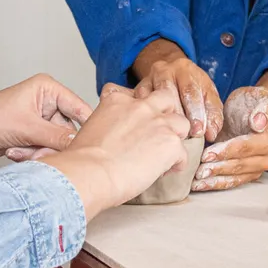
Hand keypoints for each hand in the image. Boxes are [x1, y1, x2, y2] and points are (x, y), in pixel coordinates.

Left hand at [0, 74, 85, 172]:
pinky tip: (14, 152)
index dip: (87, 128)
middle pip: (68, 131)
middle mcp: (45, 102)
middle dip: (52, 145)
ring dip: (39, 153)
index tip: (91, 147)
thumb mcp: (27, 129)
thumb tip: (83, 145)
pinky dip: (31, 156)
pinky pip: (43, 151)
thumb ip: (59, 137)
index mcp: (47, 88)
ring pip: (55, 145)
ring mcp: (38, 120)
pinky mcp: (30, 136)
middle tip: (36, 150)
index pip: (80, 108)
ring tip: (19, 150)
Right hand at [36, 84, 189, 217]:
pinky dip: (177, 163)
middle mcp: (140, 107)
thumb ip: (107, 125)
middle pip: (166, 98)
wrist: (89, 173)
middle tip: (159, 132)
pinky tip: (165, 171)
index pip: (135, 95)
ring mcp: (158, 124)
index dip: (139, 109)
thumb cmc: (84, 160)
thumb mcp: (91, 129)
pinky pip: (183, 153)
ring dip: (176, 137)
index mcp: (118, 101)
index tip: (136, 124)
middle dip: (166, 113)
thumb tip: (113, 140)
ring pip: (182, 122)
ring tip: (166, 153)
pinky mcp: (170, 144)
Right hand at [132, 40, 222, 138]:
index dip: (195, 112)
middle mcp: (164, 70)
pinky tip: (154, 131)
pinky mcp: (136, 90)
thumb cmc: (193, 87)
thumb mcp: (207, 94)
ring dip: (162, 118)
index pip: (189, 90)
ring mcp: (148, 80)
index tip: (199, 132)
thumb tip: (211, 134)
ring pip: (152, 99)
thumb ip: (213, 113)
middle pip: (169, 93)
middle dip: (178, 116)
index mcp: (184, 69)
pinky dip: (146, 118)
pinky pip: (138, 104)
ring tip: (170, 135)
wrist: (170, 73)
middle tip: (185, 136)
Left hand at [195, 85, 267, 191]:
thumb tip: (259, 123)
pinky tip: (200, 185)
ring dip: (215, 180)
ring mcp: (256, 168)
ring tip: (197, 181)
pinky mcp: (246, 175)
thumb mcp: (257, 99)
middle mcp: (265, 157)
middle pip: (239, 165)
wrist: (246, 110)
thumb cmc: (249, 103)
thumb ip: (262, 109)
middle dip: (218, 168)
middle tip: (199, 170)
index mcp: (267, 139)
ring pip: (235, 177)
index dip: (226, 151)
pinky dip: (215, 184)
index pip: (244, 147)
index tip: (207, 154)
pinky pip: (231, 182)